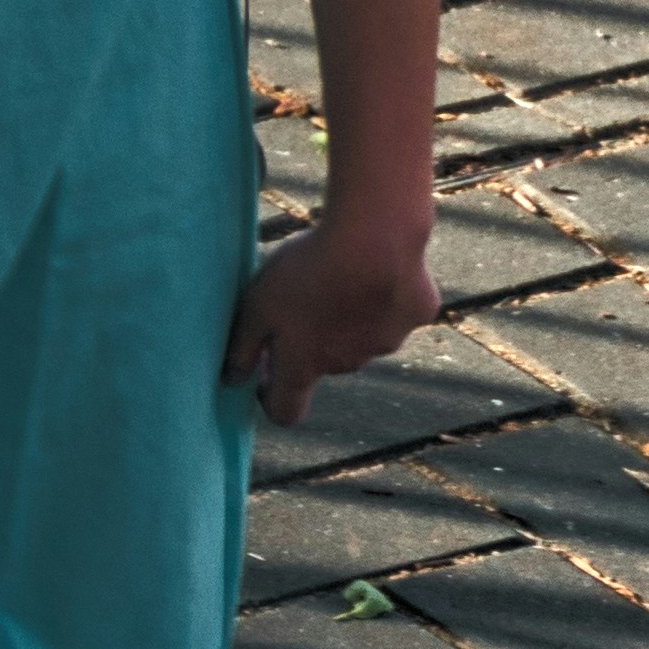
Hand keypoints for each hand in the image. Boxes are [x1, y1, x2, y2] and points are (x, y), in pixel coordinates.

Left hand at [225, 207, 440, 424]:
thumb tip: (231, 380)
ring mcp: (387, 340)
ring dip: (351, 317)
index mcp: (305, 364)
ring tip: (344, 272)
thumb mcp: (257, 305)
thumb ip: (241, 347)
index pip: (287, 411)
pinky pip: (398, 309)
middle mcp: (347, 363)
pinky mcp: (416, 314)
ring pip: (364, 336)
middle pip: (326, 363)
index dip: (272, 400)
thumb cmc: (309, 270)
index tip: (265, 375)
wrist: (376, 237)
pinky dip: (387, 294)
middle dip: (313, 341)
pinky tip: (381, 263)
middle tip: (304, 296)